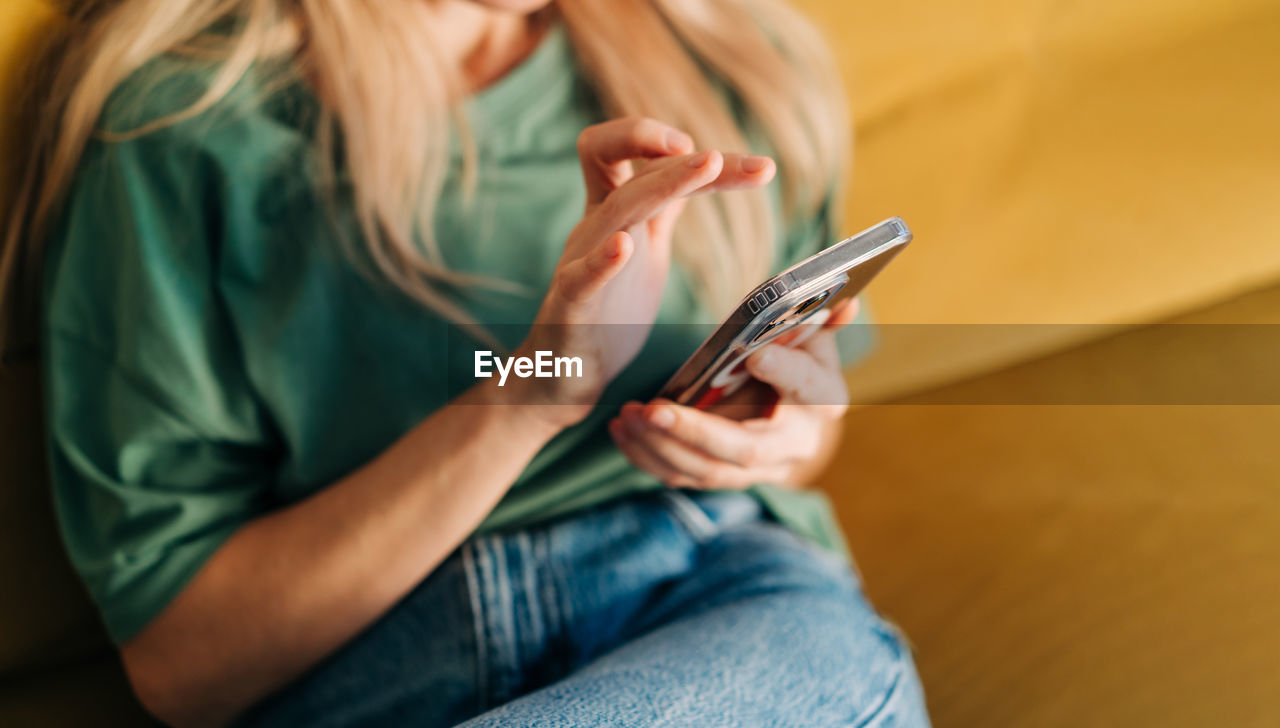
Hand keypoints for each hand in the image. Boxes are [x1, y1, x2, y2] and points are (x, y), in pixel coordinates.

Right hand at [513, 117, 776, 427]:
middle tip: (748, 163)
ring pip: (619, 207)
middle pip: (637, 170)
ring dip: (664, 183)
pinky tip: (624, 247)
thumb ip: (666, 206)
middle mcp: (599, 224)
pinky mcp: (570, 303)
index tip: (756, 166)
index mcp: (617, 210)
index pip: (656, 163)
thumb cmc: (609, 308)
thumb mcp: (648, 246)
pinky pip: (580, 276)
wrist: (568, 368)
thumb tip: (705, 166)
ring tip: (705, 166)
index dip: (705, 158)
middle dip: (689, 160)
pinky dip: (601, 260)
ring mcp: (581, 259)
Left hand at [609, 299, 859, 488]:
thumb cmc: (797, 358)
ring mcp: (757, 470)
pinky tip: (621, 429)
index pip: (807, 390)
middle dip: (696, 432)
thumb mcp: (811, 334)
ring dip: (660, 445)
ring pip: (705, 471)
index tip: (755, 355)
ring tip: (628, 415)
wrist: (790, 410)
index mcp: (823, 401)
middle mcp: (794, 446)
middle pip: (743, 451)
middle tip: (653, 409)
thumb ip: (819, 317)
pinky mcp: (722, 477)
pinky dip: (646, 456)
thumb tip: (844, 301)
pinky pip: (681, 475)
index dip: (785, 373)